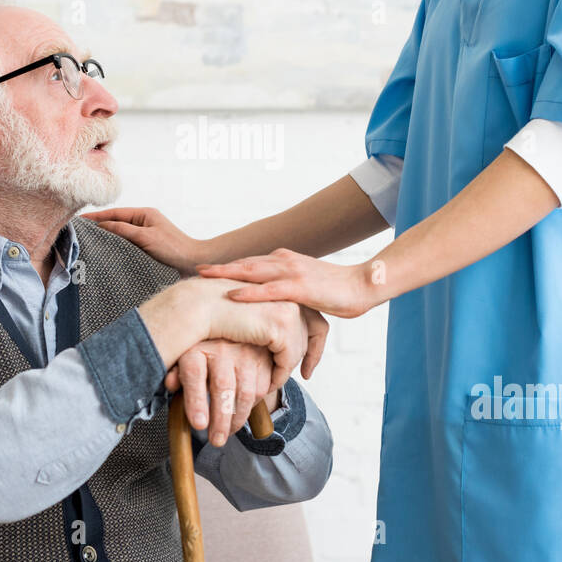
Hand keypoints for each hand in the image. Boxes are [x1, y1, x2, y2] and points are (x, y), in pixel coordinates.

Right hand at [81, 206, 208, 275]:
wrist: (194, 263)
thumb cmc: (174, 248)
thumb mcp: (146, 237)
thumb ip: (123, 230)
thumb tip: (102, 225)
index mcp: (145, 214)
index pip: (115, 213)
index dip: (97, 216)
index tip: (79, 219)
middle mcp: (144, 222)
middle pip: (116, 222)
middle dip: (99, 225)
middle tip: (79, 230)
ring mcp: (146, 234)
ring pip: (121, 233)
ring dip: (107, 236)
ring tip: (87, 241)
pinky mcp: (147, 247)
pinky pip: (127, 244)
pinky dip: (116, 246)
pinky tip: (106, 252)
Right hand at [137, 277, 321, 392]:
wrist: (200, 304)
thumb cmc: (216, 309)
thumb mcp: (251, 311)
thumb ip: (268, 319)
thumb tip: (277, 340)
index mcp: (287, 288)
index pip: (314, 320)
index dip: (314, 344)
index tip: (308, 365)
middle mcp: (292, 297)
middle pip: (310, 335)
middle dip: (304, 358)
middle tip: (298, 376)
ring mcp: (288, 310)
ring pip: (298, 349)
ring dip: (286, 369)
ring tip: (272, 383)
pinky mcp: (280, 326)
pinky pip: (287, 361)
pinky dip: (278, 376)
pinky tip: (266, 385)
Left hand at [162, 340, 273, 446]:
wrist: (231, 332)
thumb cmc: (202, 354)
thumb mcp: (184, 361)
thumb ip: (177, 374)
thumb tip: (170, 384)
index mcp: (196, 348)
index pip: (194, 374)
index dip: (196, 401)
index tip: (199, 425)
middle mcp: (221, 348)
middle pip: (222, 387)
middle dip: (220, 420)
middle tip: (216, 441)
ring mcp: (244, 353)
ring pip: (245, 393)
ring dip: (238, 419)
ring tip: (228, 433)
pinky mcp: (263, 360)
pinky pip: (261, 390)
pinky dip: (252, 407)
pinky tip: (241, 412)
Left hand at [197, 248, 380, 319]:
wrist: (364, 285)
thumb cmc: (338, 290)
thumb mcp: (307, 286)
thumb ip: (288, 289)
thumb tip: (274, 301)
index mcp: (285, 261)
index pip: (251, 263)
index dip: (229, 267)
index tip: (208, 271)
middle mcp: (285, 261)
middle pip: (245, 264)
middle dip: (220, 267)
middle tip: (197, 269)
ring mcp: (292, 272)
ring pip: (252, 272)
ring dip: (226, 274)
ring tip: (204, 277)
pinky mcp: (301, 287)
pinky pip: (270, 290)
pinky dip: (249, 292)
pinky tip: (232, 295)